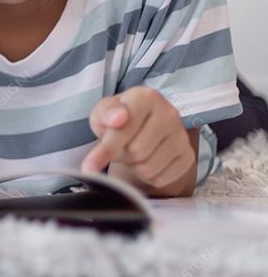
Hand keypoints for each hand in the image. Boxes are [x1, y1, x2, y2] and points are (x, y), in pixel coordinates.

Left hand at [81, 86, 195, 190]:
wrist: (144, 127)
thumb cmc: (117, 118)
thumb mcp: (103, 113)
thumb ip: (105, 114)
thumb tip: (118, 118)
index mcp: (146, 97)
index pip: (124, 129)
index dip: (105, 150)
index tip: (88, 167)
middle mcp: (169, 114)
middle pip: (136, 152)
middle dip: (120, 155)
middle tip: (118, 147)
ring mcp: (182, 136)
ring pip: (147, 168)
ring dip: (132, 166)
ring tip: (132, 151)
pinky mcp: (188, 157)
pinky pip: (159, 179)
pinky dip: (146, 176)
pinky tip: (147, 159)